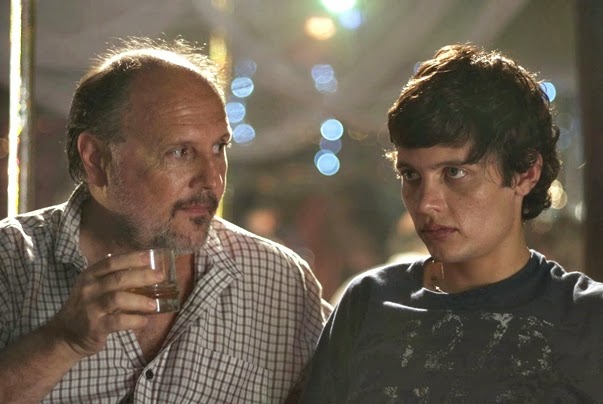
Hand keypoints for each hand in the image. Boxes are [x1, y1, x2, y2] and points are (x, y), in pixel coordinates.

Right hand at [46, 251, 162, 357]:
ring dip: (140, 300)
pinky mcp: (94, 327)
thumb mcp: (93, 288)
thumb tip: (143, 268)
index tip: (150, 257)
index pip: (111, 262)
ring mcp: (90, 308)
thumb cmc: (86, 308)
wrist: (64, 335)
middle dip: (142, 276)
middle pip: (118, 278)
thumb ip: (112, 277)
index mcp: (90, 276)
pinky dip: (134, 320)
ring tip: (154, 304)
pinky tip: (144, 321)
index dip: (132, 258)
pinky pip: (117, 322)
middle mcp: (88, 289)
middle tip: (160, 277)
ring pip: (118, 298)